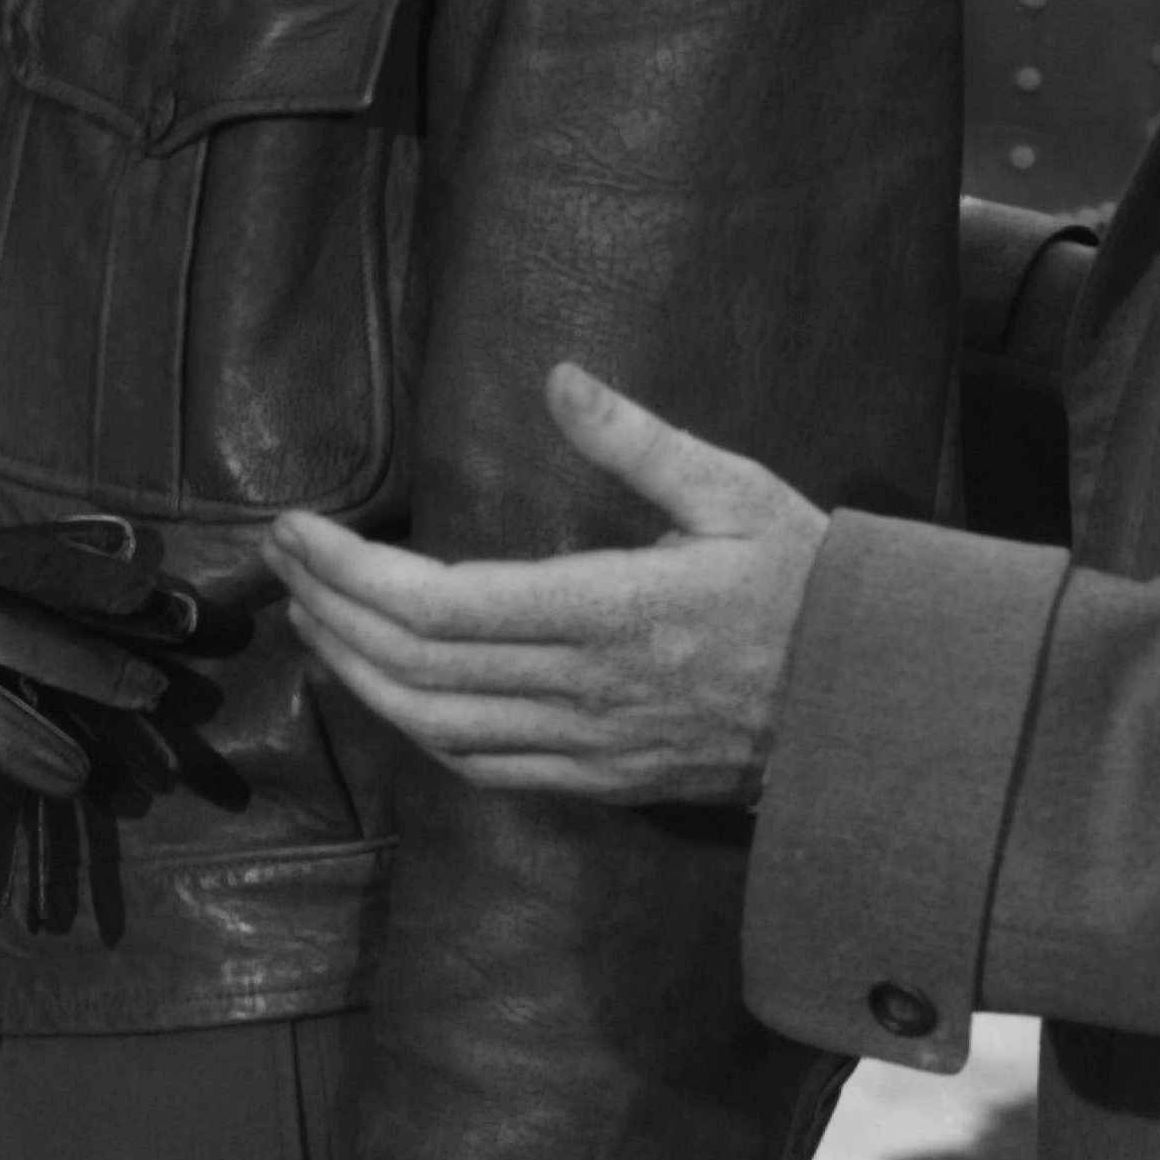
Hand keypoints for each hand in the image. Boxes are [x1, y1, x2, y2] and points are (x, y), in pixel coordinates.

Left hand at [266, 360, 822, 805]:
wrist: (877, 707)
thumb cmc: (811, 587)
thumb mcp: (735, 490)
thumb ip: (637, 440)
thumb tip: (558, 378)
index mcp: (608, 612)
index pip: (437, 604)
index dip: (347, 571)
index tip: (298, 528)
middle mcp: (585, 690)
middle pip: (413, 667)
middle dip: (329, 611)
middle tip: (282, 559)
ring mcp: (589, 747)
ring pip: (433, 727)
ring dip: (355, 675)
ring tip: (311, 618)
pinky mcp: (601, 782)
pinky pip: (481, 768)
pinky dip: (414, 729)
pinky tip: (385, 690)